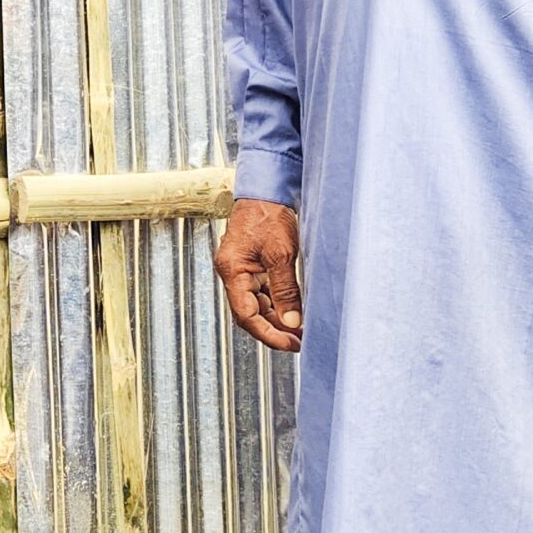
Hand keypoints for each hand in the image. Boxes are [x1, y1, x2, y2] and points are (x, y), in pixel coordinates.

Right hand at [213, 198, 302, 352]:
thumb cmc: (268, 214)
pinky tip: (293, 311)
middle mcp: (232, 272)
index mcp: (232, 270)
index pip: (246, 315)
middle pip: (249, 313)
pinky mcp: (250, 265)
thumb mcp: (281, 254)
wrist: (266, 189)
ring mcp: (240, 269)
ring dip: (277, 319)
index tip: (291, 344)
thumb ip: (285, 289)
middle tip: (300, 340)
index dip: (268, 334)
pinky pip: (261, 293)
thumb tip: (291, 321)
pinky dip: (276, 304)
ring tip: (300, 329)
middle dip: (274, 330)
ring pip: (256, 305)